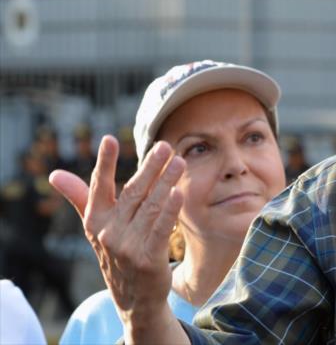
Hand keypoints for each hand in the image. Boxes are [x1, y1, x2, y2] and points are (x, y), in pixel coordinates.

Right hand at [49, 136, 184, 323]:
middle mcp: (109, 232)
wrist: (134, 297)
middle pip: (132, 192)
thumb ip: (81, 197)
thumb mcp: (96, 227)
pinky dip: (170, 210)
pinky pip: (160, 229)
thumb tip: (55, 174)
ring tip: (179, 162)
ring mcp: (128, 247)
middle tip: (164, 146)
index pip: (100, 187)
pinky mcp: (148, 259)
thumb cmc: (117, 252)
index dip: (105, 163)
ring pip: (151, 206)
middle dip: (149, 167)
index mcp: (96, 221)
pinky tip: (179, 192)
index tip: (110, 139)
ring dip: (166, 182)